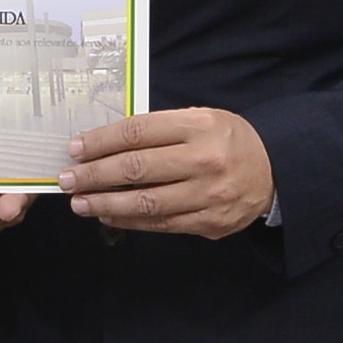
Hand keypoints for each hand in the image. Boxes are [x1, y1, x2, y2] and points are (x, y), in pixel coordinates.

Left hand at [61, 108, 275, 239]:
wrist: (275, 171)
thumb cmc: (229, 140)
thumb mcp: (202, 119)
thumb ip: (161, 128)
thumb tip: (107, 143)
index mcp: (200, 126)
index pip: (138, 132)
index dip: (101, 142)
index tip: (75, 149)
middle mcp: (204, 160)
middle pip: (136, 168)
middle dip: (94, 175)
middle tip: (67, 179)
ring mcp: (208, 195)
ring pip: (144, 203)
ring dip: (105, 204)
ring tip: (80, 203)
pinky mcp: (209, 223)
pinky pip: (160, 224)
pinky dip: (129, 221)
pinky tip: (109, 216)